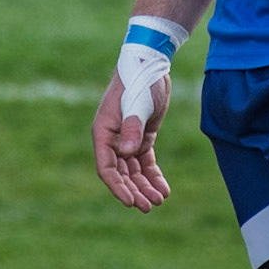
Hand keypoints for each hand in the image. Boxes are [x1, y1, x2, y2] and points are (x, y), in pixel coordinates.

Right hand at [92, 71, 171, 212]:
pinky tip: (164, 188)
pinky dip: (153, 176)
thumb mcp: (137, 102)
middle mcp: (113, 137)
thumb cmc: (139, 79)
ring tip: (160, 200)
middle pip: (120, 174)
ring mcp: (127, 138)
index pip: (106, 167)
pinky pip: (144, 162)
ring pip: (133, 171)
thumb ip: (132, 126)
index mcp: (104, 130)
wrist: (151, 62)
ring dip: (144, 186)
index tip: (130, 202)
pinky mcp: (142, 135)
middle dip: (134, 191)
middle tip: (149, 206)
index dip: (117, 187)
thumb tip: (127, 153)